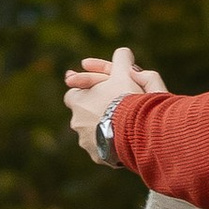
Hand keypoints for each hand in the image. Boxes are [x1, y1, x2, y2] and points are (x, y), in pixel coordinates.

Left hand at [63, 45, 167, 161]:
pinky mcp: (99, 157)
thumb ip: (122, 59)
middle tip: (112, 109)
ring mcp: (86, 142)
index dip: (85, 91)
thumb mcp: (125, 72)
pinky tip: (125, 140)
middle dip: (95, 112)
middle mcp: (76, 123)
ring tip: (122, 126)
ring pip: (93, 134)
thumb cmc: (128, 99)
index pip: (72, 93)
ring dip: (103, 129)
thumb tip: (123, 52)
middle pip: (83, 115)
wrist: (136, 130)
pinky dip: (112, 144)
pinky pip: (104, 149)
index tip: (96, 91)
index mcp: (76, 101)